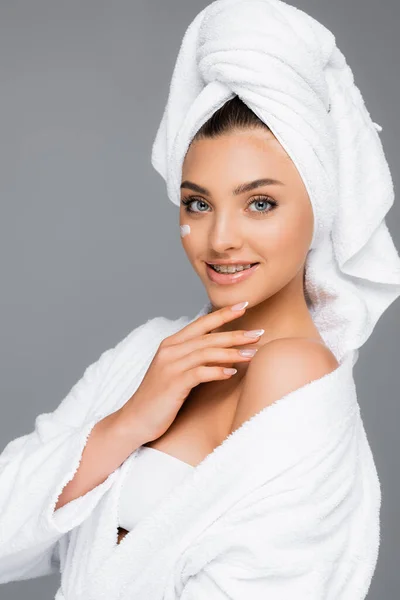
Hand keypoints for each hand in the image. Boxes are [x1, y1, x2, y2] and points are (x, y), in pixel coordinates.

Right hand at [122, 302, 261, 442]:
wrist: (135, 419)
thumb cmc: (160, 397)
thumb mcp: (175, 371)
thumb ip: (193, 358)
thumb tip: (222, 350)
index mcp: (171, 344)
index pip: (201, 323)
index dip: (223, 313)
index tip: (244, 305)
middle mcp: (170, 351)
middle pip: (208, 337)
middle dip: (235, 333)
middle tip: (258, 333)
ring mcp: (170, 366)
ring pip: (206, 353)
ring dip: (232, 352)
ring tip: (252, 353)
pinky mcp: (173, 384)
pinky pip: (199, 373)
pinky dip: (217, 371)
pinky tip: (232, 373)